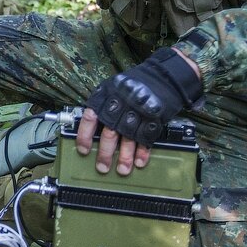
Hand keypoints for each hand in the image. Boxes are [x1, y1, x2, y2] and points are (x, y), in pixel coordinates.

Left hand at [77, 48, 202, 174]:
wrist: (163, 76)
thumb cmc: (133, 84)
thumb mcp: (112, 88)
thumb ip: (102, 106)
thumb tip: (88, 129)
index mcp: (107, 96)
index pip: (90, 118)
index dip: (85, 135)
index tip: (83, 150)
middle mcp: (121, 105)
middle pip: (111, 133)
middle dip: (106, 153)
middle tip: (102, 168)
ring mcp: (139, 113)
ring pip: (129, 138)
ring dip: (125, 157)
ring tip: (122, 170)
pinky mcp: (154, 119)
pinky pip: (147, 138)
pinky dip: (143, 151)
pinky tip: (139, 162)